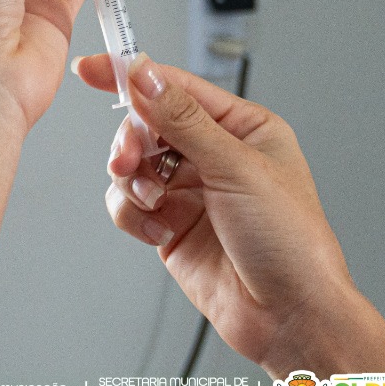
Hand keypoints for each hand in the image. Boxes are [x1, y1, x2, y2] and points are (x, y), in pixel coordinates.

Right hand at [73, 53, 384, 377]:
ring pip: (134, 166)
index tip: (93, 69)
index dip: (133, 76)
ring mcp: (192, 192)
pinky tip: (156, 230)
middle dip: (133, 142)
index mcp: (243, 128)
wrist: (289, 316)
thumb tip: (147, 75)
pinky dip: (133, 215)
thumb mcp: (237, 168)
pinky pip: (131, 205)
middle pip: (149, 125)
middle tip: (128, 159)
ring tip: (152, 201)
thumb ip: (184, 119)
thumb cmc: (291, 242)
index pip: (178, 88)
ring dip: (133, 181)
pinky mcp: (171, 227)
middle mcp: (216, 156)